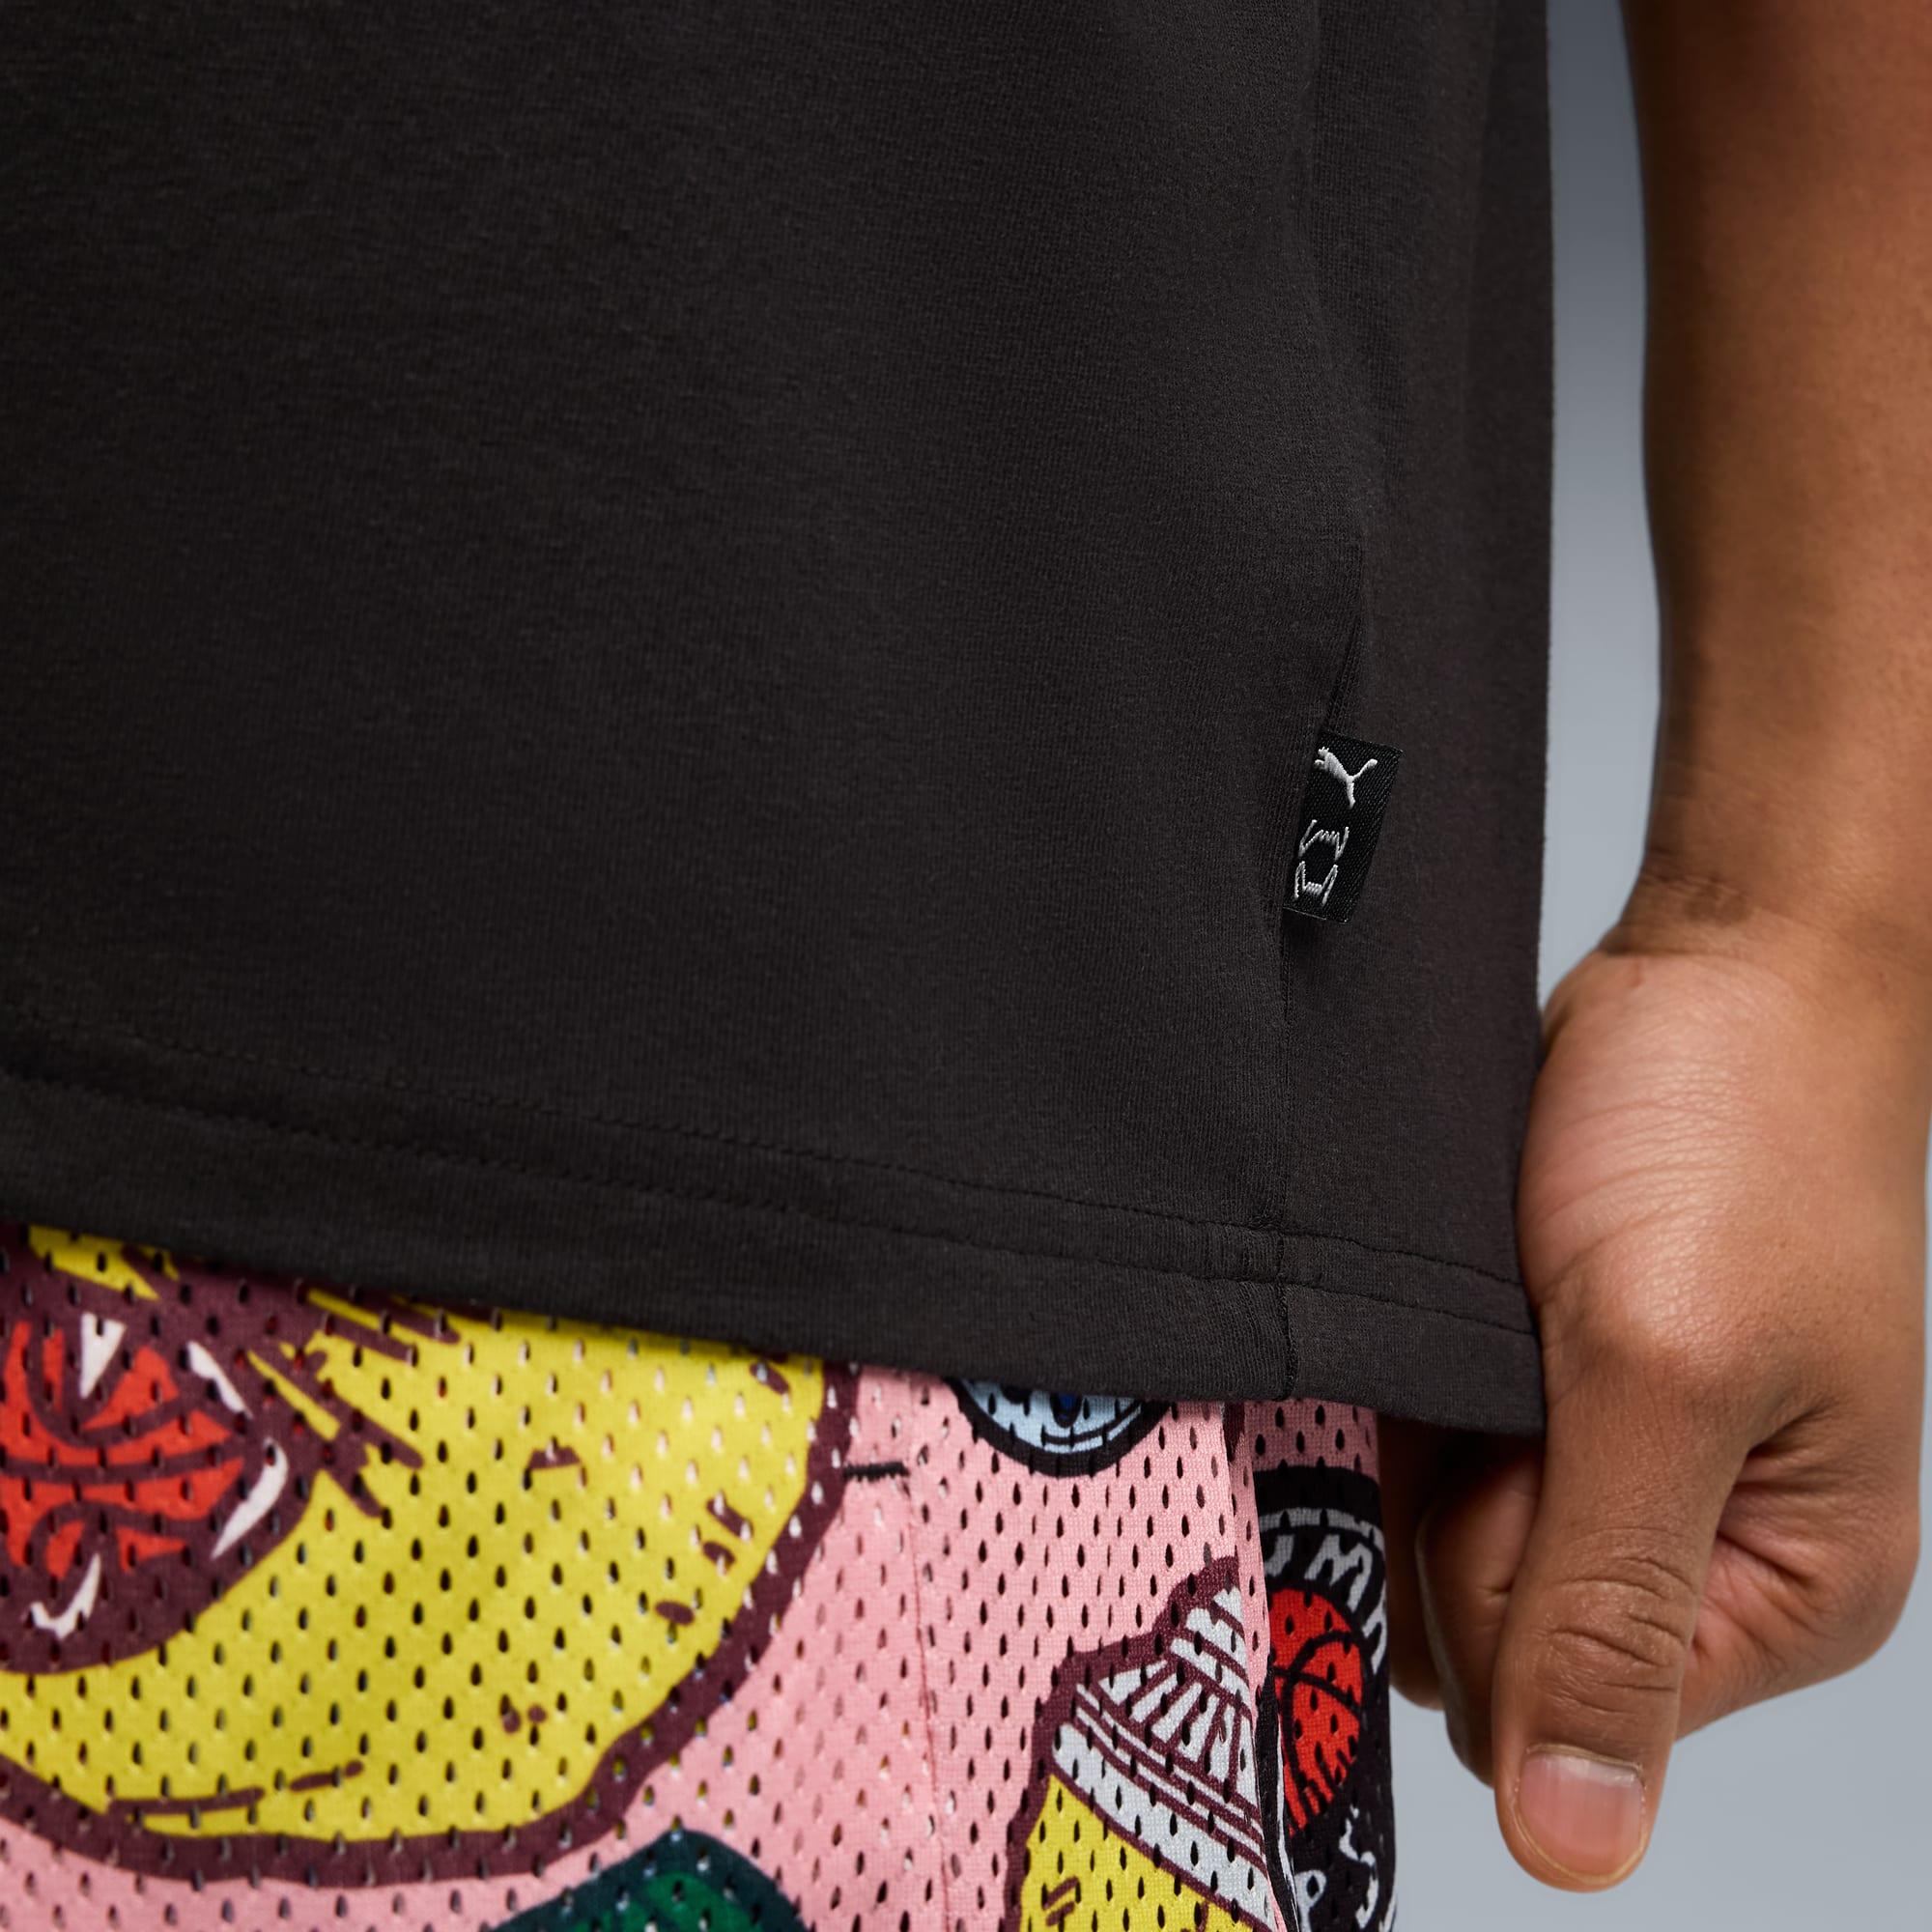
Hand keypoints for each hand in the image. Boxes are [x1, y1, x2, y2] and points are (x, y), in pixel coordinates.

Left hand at [1386, 905, 1926, 1888]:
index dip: (1490, 1585)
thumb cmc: (1738, 1142)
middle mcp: (1690, 1552)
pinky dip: (1401, 1386)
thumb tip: (1580, 1853)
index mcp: (1775, 1590)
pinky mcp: (1534, 1389)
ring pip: (1421, 1535)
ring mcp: (1602, 1467)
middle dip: (1445, 1504)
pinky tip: (1442, 1308)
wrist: (1717, 971)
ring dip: (1414, 1434)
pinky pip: (1414, 1444)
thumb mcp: (1670, 1376)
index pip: (1552, 1710)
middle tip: (1501, 1360)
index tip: (1510, 1449)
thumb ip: (1613, 1611)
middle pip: (1471, 1631)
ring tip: (1480, 1319)